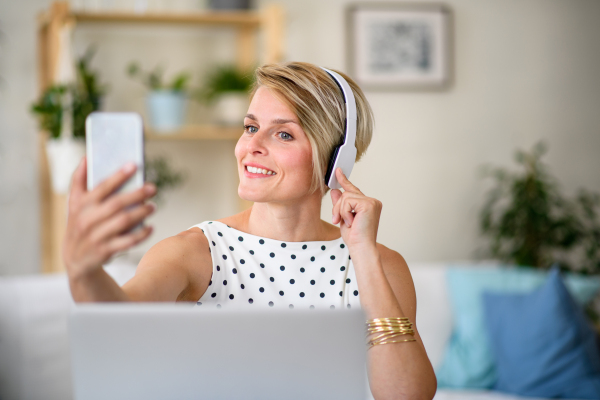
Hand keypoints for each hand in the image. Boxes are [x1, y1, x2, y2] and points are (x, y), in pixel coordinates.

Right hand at [63, 157, 156, 279]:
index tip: (134, 165)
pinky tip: (150, 227)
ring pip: (123, 221)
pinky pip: (127, 241)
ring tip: (153, 206)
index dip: (118, 175)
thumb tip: (86, 157)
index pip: (102, 187)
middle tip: (152, 188)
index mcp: (81, 205)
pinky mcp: (105, 250)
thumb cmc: (79, 224)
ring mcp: (96, 236)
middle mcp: (87, 219)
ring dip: (141, 213)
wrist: (75, 259)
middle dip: (136, 194)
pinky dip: (141, 234)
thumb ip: (79, 180)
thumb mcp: (74, 203)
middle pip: (116, 204)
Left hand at [330, 167, 381, 249]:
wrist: (361, 248)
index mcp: (368, 205)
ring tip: (347, 223)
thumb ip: (340, 204)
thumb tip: (335, 190)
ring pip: (346, 196)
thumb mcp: (343, 218)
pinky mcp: (369, 204)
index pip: (354, 190)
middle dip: (338, 207)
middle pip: (346, 193)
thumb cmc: (355, 238)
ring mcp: (372, 202)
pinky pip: (347, 201)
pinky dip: (345, 212)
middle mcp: (372, 201)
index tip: (338, 171)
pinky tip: (352, 222)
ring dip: (340, 211)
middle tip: (337, 220)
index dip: (344, 180)